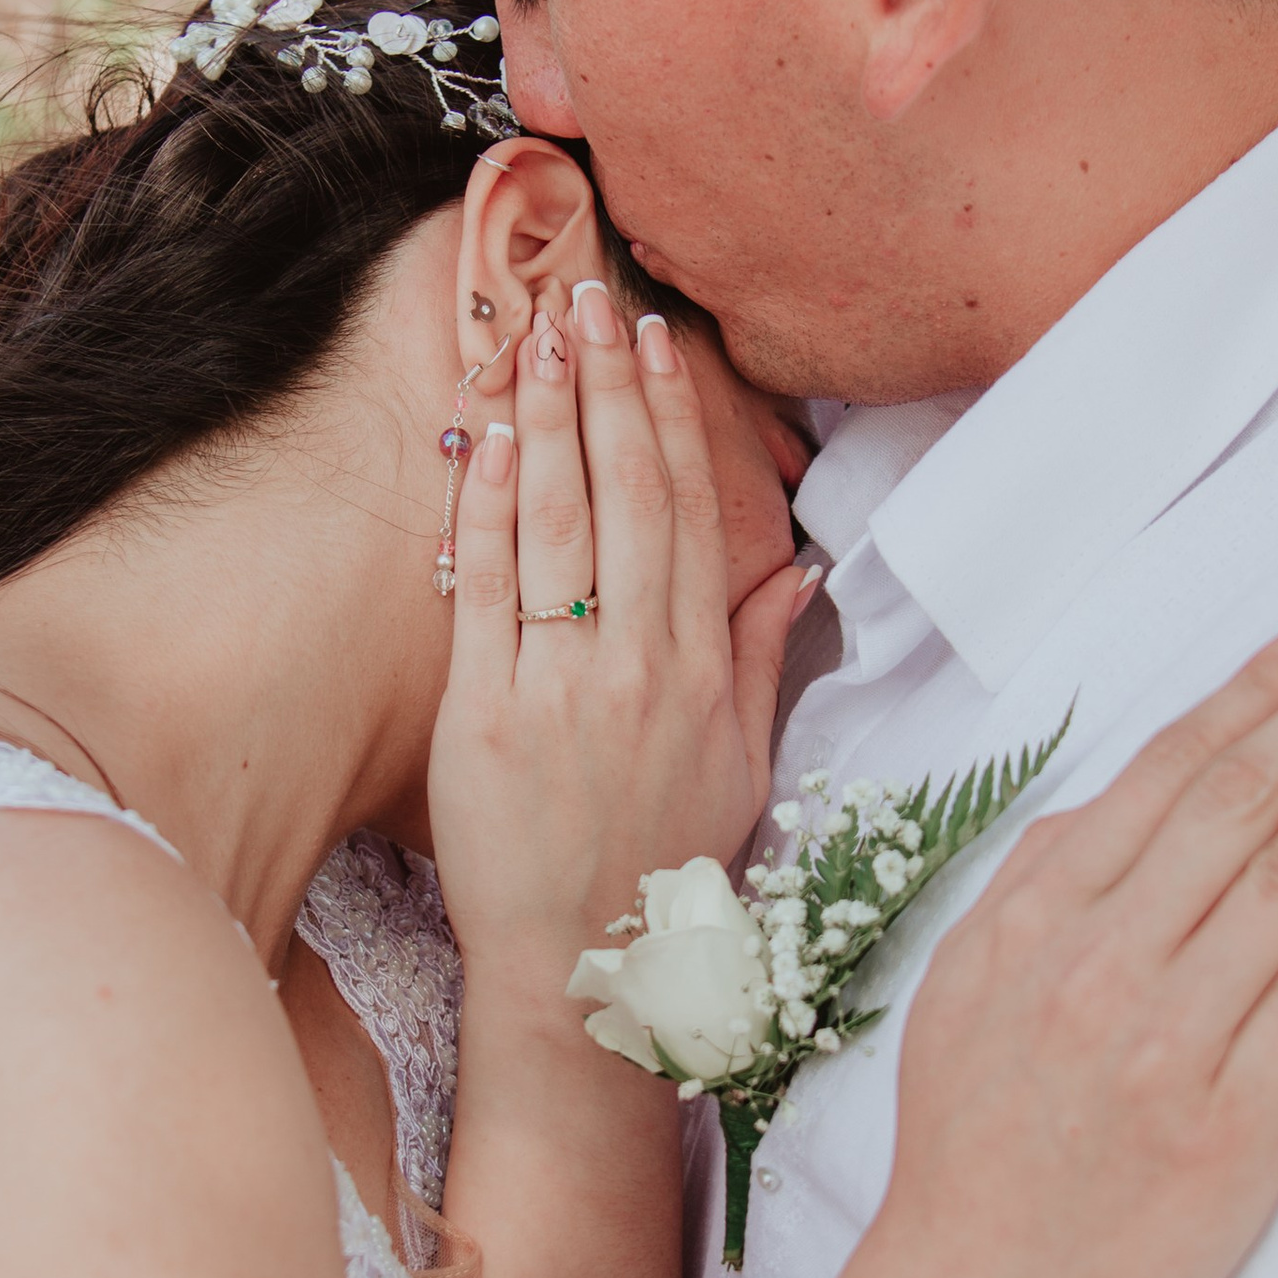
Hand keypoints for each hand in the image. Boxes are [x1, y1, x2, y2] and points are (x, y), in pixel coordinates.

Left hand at [428, 281, 812, 983]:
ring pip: (555, 527)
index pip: (688, 514)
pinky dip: (484, 512)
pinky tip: (482, 443)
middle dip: (604, 388)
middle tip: (589, 300)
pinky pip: (485, 593)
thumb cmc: (664, 872)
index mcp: (699, 671)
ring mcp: (556, 689)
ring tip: (536, 340)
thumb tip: (795, 570)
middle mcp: (635, 668)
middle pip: (622, 497)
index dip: (670, 420)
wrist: (587, 977)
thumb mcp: (742, 767)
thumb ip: (759, 659)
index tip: (654, 346)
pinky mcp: (481, 717)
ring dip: (546, 423)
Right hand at [882, 597, 1277, 1277]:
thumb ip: (1038, 882)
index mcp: (1034, 918)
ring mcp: (1166, 1042)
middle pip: (1245, 802)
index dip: (1266, 686)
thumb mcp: (963, 985)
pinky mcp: (1232, 1124)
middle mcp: (1098, 964)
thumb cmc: (974, 1138)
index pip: (1172, 770)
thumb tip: (1121, 795)